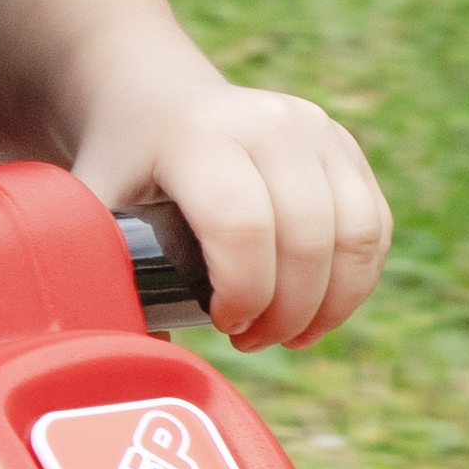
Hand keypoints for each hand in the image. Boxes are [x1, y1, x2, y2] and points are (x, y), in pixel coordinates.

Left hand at [94, 86, 389, 349]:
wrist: (156, 100)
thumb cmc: (123, 172)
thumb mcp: (95, 212)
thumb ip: (103, 279)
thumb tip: (131, 369)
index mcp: (198, 135)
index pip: (242, 226)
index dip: (242, 294)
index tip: (220, 324)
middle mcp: (268, 122)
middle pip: (307, 239)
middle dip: (286, 313)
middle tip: (250, 341)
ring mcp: (316, 129)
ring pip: (356, 237)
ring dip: (328, 306)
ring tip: (288, 334)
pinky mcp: (345, 148)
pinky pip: (373, 231)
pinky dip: (353, 284)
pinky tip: (316, 310)